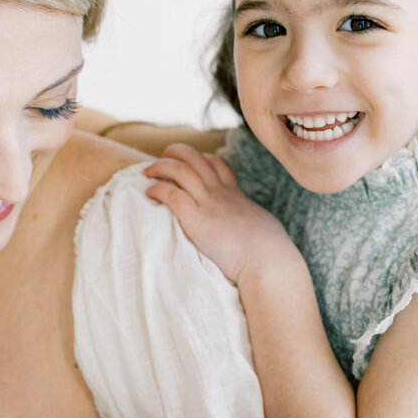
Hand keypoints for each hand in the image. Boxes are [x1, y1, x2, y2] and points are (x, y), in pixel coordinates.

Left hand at [144, 144, 293, 285]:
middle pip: (195, 158)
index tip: (188, 165)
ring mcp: (209, 204)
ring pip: (180, 170)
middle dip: (175, 153)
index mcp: (236, 195)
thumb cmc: (269, 255)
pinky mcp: (197, 220)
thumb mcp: (263, 228)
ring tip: (147, 172)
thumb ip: (252, 224)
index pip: (217, 164)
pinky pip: (172, 194)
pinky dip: (157, 189)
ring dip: (160, 166)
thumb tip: (256, 233)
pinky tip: (149, 193)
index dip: (199, 159)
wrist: (268, 264)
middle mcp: (221, 193)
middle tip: (162, 160)